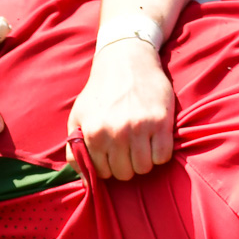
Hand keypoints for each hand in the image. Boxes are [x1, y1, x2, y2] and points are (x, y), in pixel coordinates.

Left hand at [68, 38, 174, 179]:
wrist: (126, 60)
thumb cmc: (101, 92)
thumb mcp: (78, 116)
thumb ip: (75, 148)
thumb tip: (84, 178)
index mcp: (93, 133)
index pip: (103, 174)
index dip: (108, 166)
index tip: (112, 154)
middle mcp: (116, 132)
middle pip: (125, 174)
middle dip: (126, 165)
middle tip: (127, 149)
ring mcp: (140, 128)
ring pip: (144, 168)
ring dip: (144, 161)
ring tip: (141, 145)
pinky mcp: (161, 122)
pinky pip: (163, 157)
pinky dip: (160, 153)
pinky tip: (154, 140)